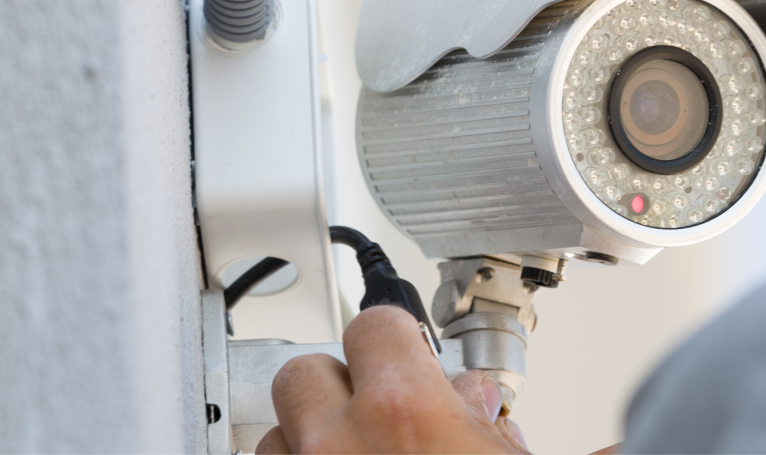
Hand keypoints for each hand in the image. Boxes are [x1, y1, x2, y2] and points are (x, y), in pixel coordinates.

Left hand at [256, 306, 529, 453]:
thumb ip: (490, 422)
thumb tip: (478, 403)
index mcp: (403, 410)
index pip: (374, 324)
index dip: (395, 337)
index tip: (406, 349)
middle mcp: (338, 441)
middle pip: (305, 371)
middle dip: (339, 384)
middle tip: (377, 409)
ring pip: (276, 430)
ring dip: (310, 435)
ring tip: (354, 450)